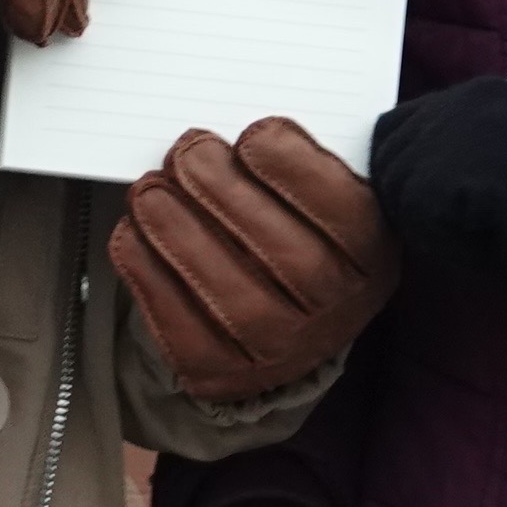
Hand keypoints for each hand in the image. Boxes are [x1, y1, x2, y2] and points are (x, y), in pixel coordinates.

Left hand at [113, 119, 396, 404]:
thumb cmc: (293, 219)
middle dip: (225, 194)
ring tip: (149, 190)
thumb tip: (235, 132)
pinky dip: (149, 276)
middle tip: (187, 151)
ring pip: (231, 297)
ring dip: (178, 232)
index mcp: (372, 252)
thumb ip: (293, 156)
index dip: (295, 171)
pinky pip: (182, 331)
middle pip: (286, 258)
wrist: (282, 310)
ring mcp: (281, 351)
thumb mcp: (317, 183)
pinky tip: (134, 234)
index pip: (344, 213)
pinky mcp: (223, 373)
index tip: (252, 135)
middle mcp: (337, 312)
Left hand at [368, 76, 506, 316]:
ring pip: (397, 183)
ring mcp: (456, 128)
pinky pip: (412, 213)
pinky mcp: (448, 169)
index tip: (420, 201)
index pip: (402, 121)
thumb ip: (462, 150)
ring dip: (419, 220)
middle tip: (438, 228)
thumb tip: (399, 172)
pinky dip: (434, 239)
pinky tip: (474, 247)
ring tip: (466, 238)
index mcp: (483, 92)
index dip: (402, 164)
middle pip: (389, 146)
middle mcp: (465, 98)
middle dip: (403, 192)